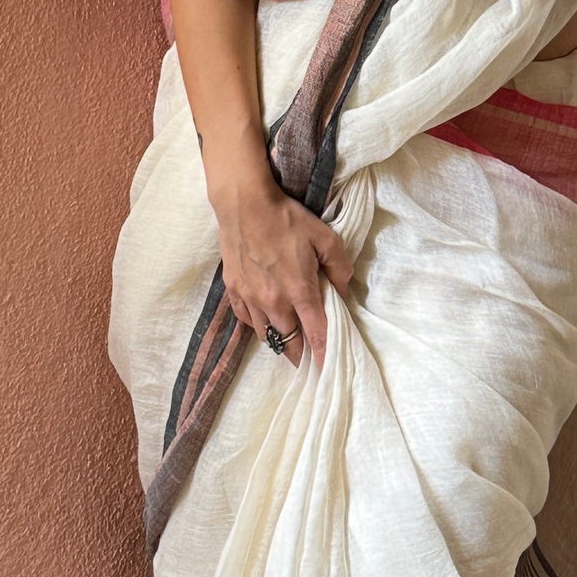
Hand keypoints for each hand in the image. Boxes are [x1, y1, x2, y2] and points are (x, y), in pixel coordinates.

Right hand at [216, 177, 353, 370]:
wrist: (244, 204)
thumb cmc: (287, 218)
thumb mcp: (326, 238)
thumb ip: (339, 268)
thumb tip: (342, 290)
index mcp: (300, 291)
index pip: (316, 335)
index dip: (323, 356)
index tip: (327, 371)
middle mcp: (274, 302)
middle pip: (289, 343)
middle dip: (301, 355)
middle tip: (309, 361)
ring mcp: (250, 298)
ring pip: (266, 335)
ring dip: (279, 341)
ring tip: (289, 342)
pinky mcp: (234, 290)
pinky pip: (247, 319)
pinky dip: (258, 324)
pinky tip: (265, 321)